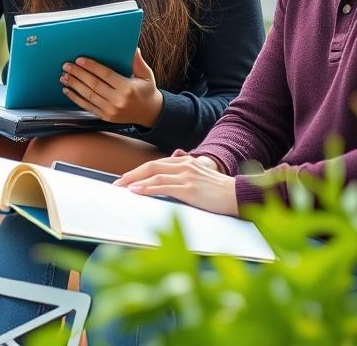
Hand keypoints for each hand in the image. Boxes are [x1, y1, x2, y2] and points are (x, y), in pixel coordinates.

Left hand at [60, 49, 162, 125]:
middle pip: (94, 85)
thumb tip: (134, 48)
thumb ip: (138, 62)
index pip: (106, 75)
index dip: (91, 67)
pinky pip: (87, 106)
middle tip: (66, 65)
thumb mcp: (147, 76)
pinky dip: (75, 98)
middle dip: (78, 74)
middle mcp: (118, 100)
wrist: (149, 114)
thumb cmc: (146, 91)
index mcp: (127, 88)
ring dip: (74, 85)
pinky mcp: (104, 116)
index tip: (79, 59)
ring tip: (64, 76)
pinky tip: (67, 90)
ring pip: (88, 95)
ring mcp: (110, 110)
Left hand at [114, 150, 237, 215]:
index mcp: (186, 162)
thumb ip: (184, 177)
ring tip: (122, 187)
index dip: (139, 170)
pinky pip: (163, 186)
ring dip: (135, 181)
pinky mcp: (189, 188)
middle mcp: (184, 165)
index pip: (156, 164)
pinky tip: (137, 191)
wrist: (238, 194)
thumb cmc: (220, 191)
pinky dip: (147, 188)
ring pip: (155, 175)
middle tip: (118, 182)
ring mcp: (186, 176)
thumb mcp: (199, 179)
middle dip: (132, 174)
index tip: (126, 178)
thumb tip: (167, 184)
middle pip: (151, 166)